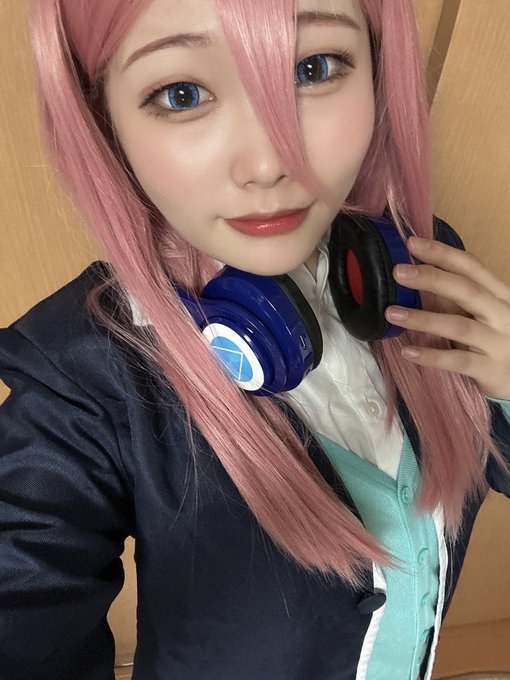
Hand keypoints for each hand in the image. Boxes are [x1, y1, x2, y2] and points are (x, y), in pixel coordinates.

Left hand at [384, 236, 509, 399]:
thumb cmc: (497, 340)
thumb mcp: (483, 314)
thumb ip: (456, 298)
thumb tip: (418, 275)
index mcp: (500, 295)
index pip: (471, 267)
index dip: (442, 253)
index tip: (412, 243)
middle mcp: (502, 314)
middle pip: (466, 290)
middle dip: (432, 278)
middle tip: (398, 272)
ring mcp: (498, 342)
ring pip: (459, 326)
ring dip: (423, 319)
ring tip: (392, 313)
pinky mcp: (489, 369)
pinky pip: (457, 361)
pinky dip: (431, 356)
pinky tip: (407, 351)